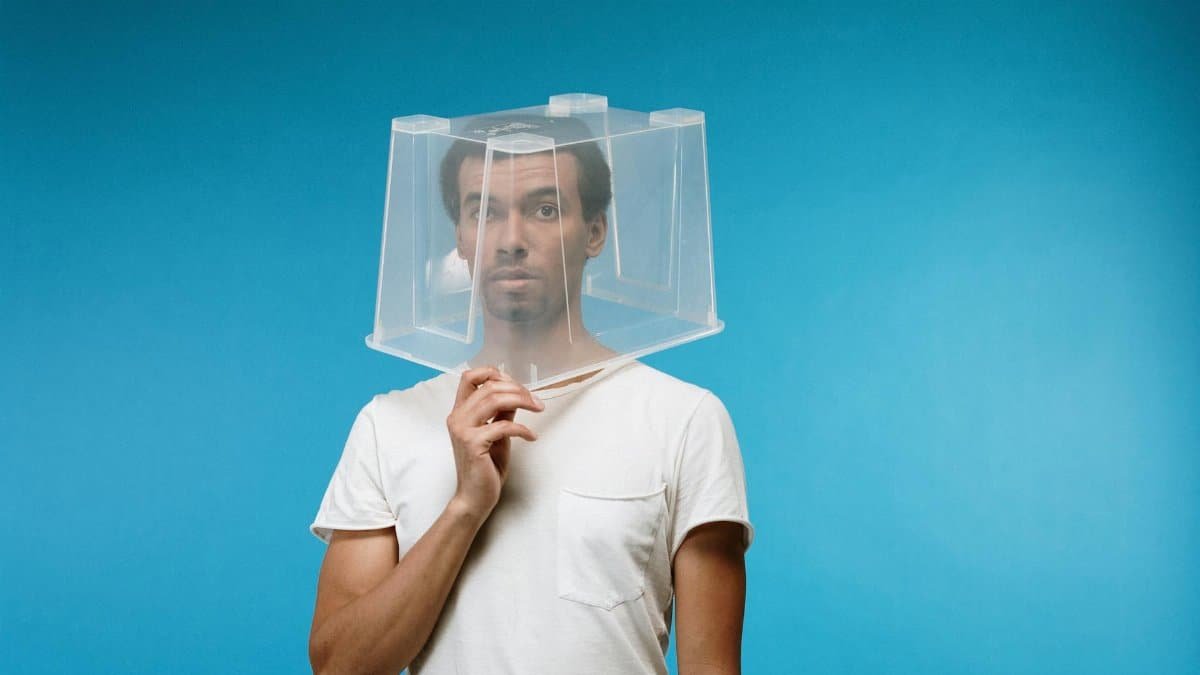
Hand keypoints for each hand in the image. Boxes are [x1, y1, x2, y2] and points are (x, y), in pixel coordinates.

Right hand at [445, 367, 543, 520]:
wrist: (474, 498)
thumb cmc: (484, 468)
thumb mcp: (496, 434)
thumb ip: (502, 414)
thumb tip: (516, 396)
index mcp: (460, 412)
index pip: (469, 377)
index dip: (494, 373)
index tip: (516, 384)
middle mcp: (457, 417)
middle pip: (489, 386)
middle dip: (518, 389)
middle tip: (536, 400)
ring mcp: (462, 430)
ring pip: (494, 399)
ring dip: (522, 401)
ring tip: (538, 408)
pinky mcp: (473, 443)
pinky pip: (503, 426)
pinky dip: (522, 429)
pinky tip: (531, 436)